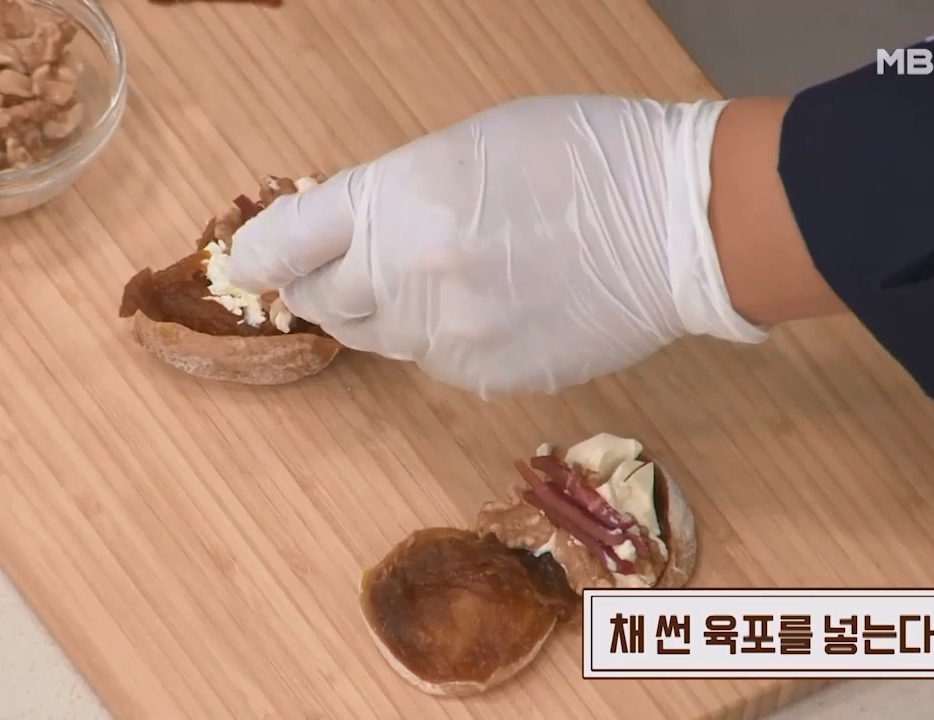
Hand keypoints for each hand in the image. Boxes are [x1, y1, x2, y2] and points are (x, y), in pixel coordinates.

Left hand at [230, 96, 766, 397]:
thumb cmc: (582, 157)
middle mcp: (409, 276)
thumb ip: (392, 194)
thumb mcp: (467, 146)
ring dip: (384, 309)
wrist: (679, 225)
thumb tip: (348, 232)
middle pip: (322, 301)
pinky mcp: (486, 377)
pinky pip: (434, 362)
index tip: (255, 258)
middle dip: (325, 281)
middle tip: (349, 261)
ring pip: (377, 337)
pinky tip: (487, 302)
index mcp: (398, 200)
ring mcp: (449, 337)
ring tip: (436, 273)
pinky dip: (440, 337)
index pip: (286, 242)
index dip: (262, 251)